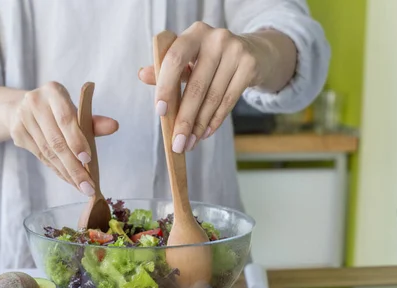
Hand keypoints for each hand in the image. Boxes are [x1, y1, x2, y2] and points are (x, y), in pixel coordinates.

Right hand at [7, 82, 118, 195]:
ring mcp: (23, 118)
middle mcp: (35, 102)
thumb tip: (114, 126)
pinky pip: (41, 156)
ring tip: (82, 186)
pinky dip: (57, 170)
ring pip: (48, 152)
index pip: (66, 119)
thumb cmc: (58, 110)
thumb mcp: (76, 111)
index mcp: (53, 92)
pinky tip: (69, 179)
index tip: (87, 159)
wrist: (22, 107)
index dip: (76, 140)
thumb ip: (94, 121)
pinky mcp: (17, 133)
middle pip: (56, 140)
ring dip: (67, 172)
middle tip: (88, 185)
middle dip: (74, 166)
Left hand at [139, 22, 280, 152]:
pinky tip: (206, 133)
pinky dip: (215, 120)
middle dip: (185, 119)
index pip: (175, 59)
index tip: (160, 112)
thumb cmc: (211, 58)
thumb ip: (165, 68)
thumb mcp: (189, 58)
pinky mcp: (250, 66)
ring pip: (213, 97)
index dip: (165, 86)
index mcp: (194, 33)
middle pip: (196, 86)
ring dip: (199, 125)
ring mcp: (236, 51)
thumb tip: (142, 74)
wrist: (254, 52)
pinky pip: (229, 100)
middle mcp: (216, 38)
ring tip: (190, 142)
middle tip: (177, 143)